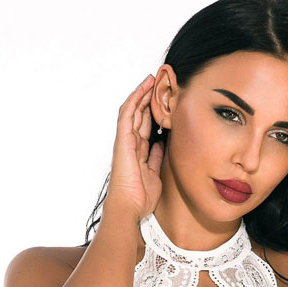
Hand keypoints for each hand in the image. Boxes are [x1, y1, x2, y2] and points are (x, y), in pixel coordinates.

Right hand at [104, 74, 164, 220]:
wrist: (129, 207)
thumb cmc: (140, 198)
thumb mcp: (154, 175)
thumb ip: (156, 159)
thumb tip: (161, 145)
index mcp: (137, 152)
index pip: (146, 127)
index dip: (154, 113)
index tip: (164, 102)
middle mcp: (130, 144)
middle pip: (140, 115)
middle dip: (149, 99)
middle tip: (160, 83)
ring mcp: (125, 141)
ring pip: (133, 110)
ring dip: (143, 94)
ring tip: (152, 79)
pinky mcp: (123, 140)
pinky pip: (128, 114)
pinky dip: (136, 99)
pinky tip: (144, 87)